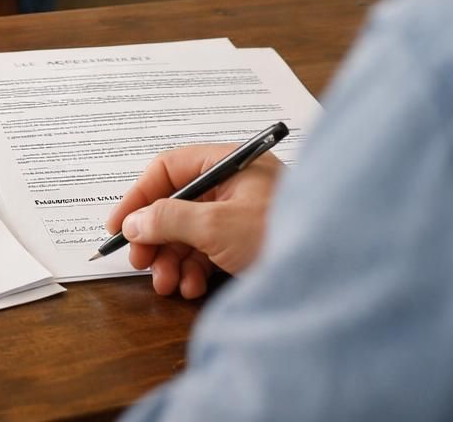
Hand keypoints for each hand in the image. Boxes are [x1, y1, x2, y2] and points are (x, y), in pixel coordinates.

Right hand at [105, 143, 282, 299]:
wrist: (334, 274)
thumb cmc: (283, 235)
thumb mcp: (216, 226)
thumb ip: (169, 219)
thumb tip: (134, 222)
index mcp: (228, 164)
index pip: (169, 170)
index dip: (139, 196)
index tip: (118, 226)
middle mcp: (233, 186)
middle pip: (176, 205)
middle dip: (155, 237)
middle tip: (140, 263)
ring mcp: (240, 216)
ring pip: (189, 233)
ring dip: (172, 260)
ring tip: (167, 284)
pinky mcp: (246, 244)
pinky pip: (208, 252)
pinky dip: (194, 270)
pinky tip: (193, 288)